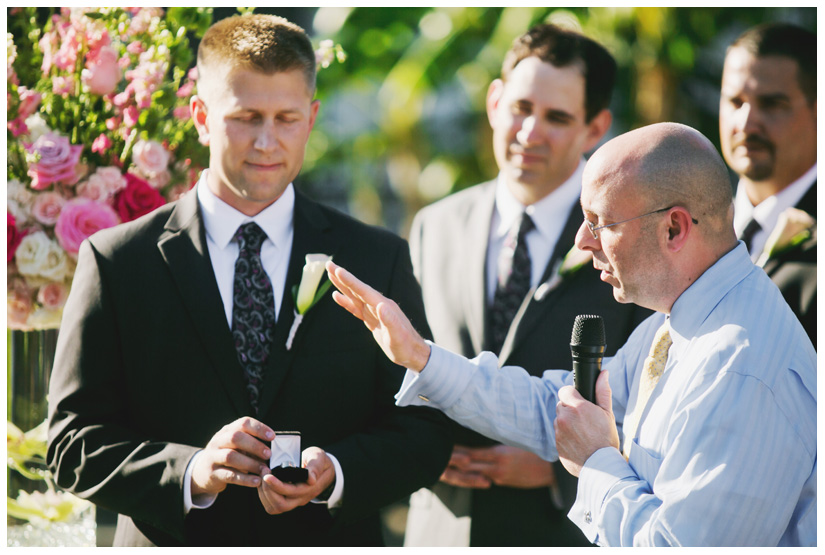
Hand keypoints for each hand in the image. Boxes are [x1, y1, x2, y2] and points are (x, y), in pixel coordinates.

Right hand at [191, 417, 274, 497]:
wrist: (202, 472)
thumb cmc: (226, 455)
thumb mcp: (236, 446)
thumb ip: (251, 444)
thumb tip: (274, 448)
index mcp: (227, 431)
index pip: (243, 423)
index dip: (259, 428)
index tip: (272, 437)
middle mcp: (218, 441)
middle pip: (236, 437)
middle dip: (255, 446)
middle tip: (268, 454)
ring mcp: (213, 457)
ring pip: (231, 456)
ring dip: (251, 463)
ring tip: (264, 469)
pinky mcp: (212, 474)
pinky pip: (229, 475)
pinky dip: (245, 479)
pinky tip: (256, 481)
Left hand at [257, 446, 335, 514]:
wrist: (323, 470)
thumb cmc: (320, 462)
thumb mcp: (320, 458)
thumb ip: (315, 466)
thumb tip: (311, 479)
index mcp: (310, 487)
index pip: (291, 492)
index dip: (277, 486)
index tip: (267, 475)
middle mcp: (301, 498)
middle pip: (281, 505)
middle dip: (268, 491)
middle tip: (263, 474)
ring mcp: (294, 501)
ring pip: (275, 508)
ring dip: (264, 494)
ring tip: (262, 477)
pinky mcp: (287, 500)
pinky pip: (272, 505)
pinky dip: (264, 495)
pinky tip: (263, 482)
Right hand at [326, 260, 430, 370]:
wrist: (413, 353)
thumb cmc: (406, 346)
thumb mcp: (398, 336)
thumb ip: (390, 321)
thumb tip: (381, 306)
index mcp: (384, 306)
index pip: (364, 291)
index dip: (351, 281)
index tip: (338, 270)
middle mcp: (378, 305)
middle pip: (358, 289)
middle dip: (343, 278)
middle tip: (329, 265)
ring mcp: (375, 312)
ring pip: (355, 296)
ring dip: (343, 285)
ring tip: (331, 274)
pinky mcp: (372, 319)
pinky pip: (356, 308)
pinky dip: (346, 301)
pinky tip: (337, 296)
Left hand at [442, 444, 557, 488]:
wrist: (552, 470)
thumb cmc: (535, 449)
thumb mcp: (517, 440)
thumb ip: (499, 438)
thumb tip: (483, 425)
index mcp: (499, 454)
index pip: (471, 453)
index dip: (456, 451)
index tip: (443, 444)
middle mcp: (496, 467)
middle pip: (468, 465)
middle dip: (453, 462)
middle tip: (437, 455)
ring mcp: (498, 476)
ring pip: (474, 473)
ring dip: (460, 469)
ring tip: (445, 463)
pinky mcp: (503, 481)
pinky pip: (484, 477)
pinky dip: (473, 473)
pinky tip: (464, 470)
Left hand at [554, 370, 618, 476]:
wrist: (602, 467)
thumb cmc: (607, 439)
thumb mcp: (608, 414)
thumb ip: (603, 391)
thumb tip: (603, 374)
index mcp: (577, 408)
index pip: (565, 390)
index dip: (573, 395)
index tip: (580, 401)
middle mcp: (564, 418)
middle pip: (561, 405)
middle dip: (570, 409)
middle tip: (584, 420)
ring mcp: (558, 432)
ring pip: (559, 420)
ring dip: (567, 423)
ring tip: (583, 433)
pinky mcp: (556, 445)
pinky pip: (558, 435)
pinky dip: (565, 436)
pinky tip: (578, 443)